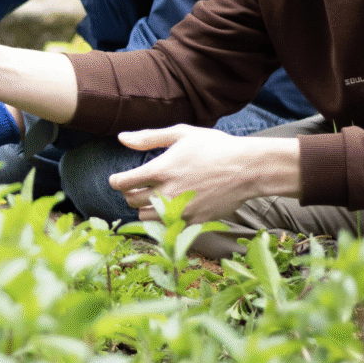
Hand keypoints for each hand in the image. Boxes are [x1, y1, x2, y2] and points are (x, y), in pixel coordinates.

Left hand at [108, 125, 298, 223]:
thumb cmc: (214, 147)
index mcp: (161, 170)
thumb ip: (148, 137)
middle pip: (132, 202)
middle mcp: (167, 193)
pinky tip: (170, 208)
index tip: (118, 180)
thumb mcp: (181, 134)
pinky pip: (167, 228)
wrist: (247, 169)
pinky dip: (164, 220)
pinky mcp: (194, 223)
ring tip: (154, 197)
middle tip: (138, 187)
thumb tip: (120, 138)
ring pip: (146, 218)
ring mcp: (181, 211)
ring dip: (145, 208)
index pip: (123, 183)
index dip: (116, 181)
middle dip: (130, 194)